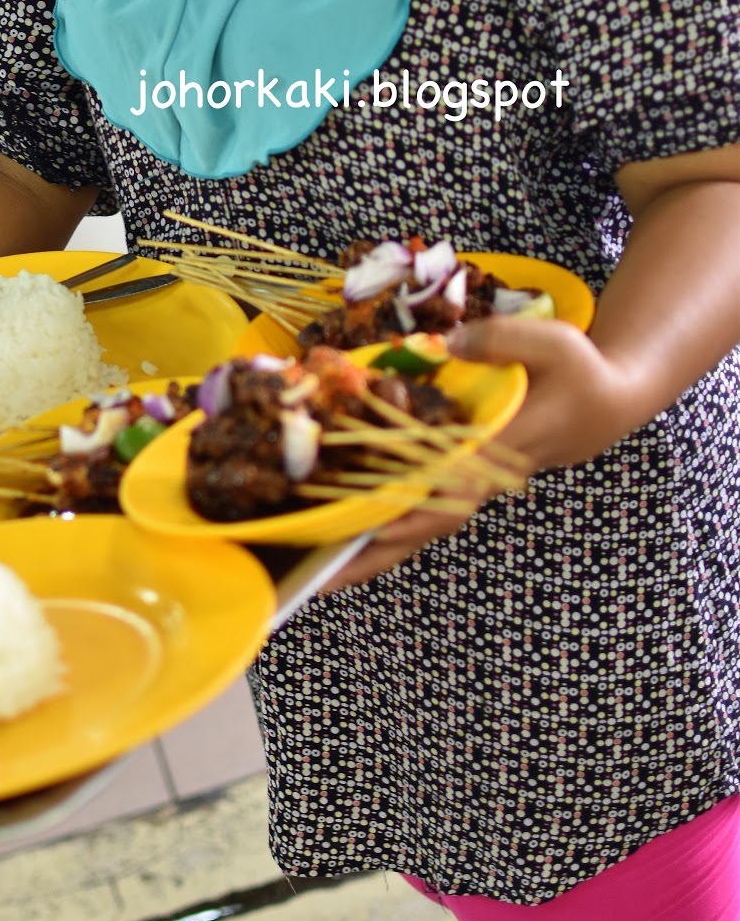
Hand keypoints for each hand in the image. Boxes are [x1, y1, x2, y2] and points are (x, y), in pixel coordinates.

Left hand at [326, 316, 639, 589]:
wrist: (606, 401)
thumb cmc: (579, 370)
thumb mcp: (550, 342)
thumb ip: (500, 339)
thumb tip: (449, 345)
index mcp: (499, 449)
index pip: (450, 487)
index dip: (411, 507)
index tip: (372, 525)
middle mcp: (481, 477)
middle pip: (423, 527)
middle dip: (372, 554)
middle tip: (318, 581)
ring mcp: (471, 484)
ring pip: (417, 527)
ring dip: (369, 550)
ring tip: (314, 574)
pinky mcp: (462, 478)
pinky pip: (416, 509)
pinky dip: (381, 524)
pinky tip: (341, 532)